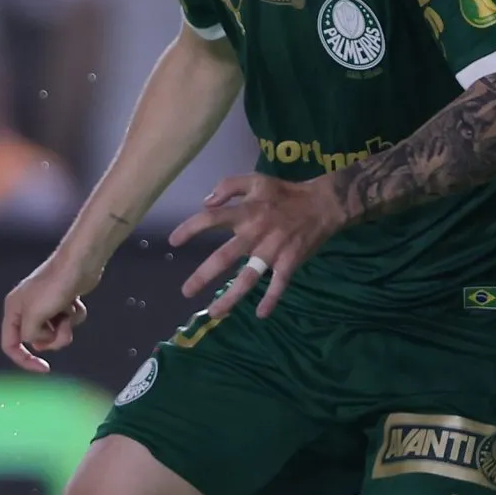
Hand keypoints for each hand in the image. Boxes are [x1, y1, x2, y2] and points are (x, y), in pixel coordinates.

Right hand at [2, 250, 100, 372]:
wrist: (79, 264)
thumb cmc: (55, 285)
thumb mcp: (34, 315)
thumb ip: (29, 335)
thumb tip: (36, 342)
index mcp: (14, 310)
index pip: (10, 344)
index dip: (24, 360)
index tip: (43, 368)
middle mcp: (27, 309)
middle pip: (37, 341)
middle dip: (53, 338)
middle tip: (61, 325)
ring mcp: (46, 307)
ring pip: (55, 334)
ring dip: (66, 327)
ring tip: (69, 312)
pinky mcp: (62, 303)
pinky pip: (69, 322)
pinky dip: (75, 316)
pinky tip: (75, 302)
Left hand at [166, 173, 342, 320]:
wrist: (323, 204)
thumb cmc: (284, 194)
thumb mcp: (256, 180)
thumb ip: (229, 186)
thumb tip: (205, 202)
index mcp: (245, 212)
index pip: (211, 219)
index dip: (190, 229)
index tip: (172, 242)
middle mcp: (255, 233)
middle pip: (224, 256)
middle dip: (203, 275)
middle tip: (186, 291)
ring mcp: (273, 250)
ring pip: (249, 277)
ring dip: (231, 297)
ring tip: (215, 312)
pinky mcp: (289, 261)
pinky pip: (279, 284)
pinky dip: (271, 299)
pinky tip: (262, 314)